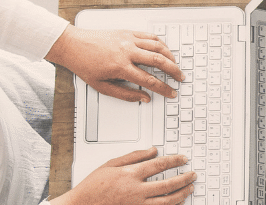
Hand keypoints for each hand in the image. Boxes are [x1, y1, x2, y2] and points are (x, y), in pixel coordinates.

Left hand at [44, 26, 185, 101]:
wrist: (72, 45)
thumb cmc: (84, 64)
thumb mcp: (101, 86)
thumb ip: (125, 94)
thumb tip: (143, 98)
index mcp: (120, 67)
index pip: (149, 81)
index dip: (164, 89)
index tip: (171, 92)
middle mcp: (126, 52)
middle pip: (159, 61)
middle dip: (174, 71)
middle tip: (180, 77)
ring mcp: (127, 40)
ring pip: (157, 47)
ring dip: (170, 56)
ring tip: (175, 64)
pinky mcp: (126, 32)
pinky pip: (149, 36)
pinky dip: (160, 43)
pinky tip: (163, 49)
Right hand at [49, 148, 195, 204]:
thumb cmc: (93, 187)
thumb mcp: (111, 164)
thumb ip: (134, 156)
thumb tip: (153, 150)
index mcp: (129, 175)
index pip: (158, 165)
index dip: (174, 161)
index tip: (183, 159)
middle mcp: (136, 191)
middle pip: (168, 185)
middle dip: (184, 179)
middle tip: (192, 175)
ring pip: (168, 201)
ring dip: (182, 194)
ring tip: (190, 188)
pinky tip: (178, 204)